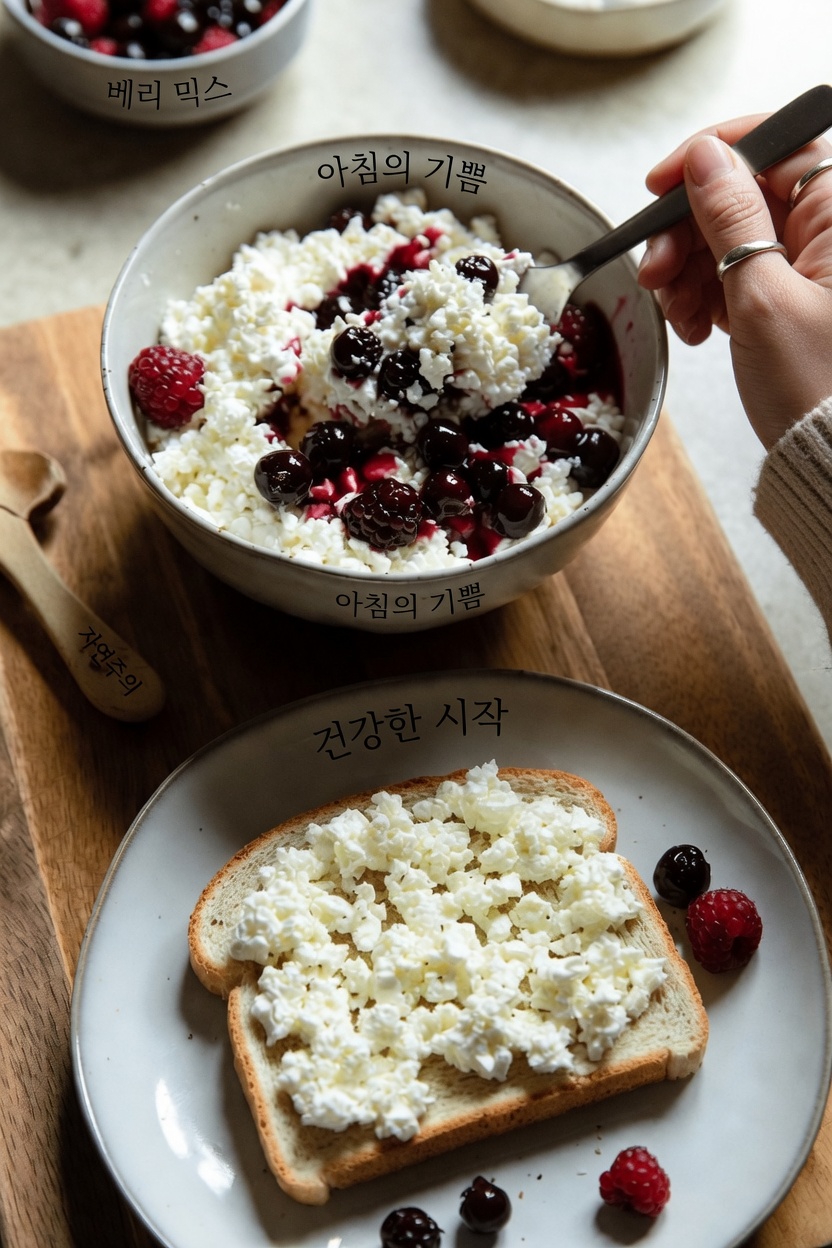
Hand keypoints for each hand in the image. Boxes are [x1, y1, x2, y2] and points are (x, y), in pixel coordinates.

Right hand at [637, 116, 831, 448]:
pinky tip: (699, 326)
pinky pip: (738, 276)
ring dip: (691, 270)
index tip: (659, 186)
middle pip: (742, 194)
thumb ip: (730, 217)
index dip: (709, 157)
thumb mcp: (761, 296)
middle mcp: (830, 231)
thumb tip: (706, 156)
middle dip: (688, 230)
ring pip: (731, 237)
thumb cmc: (818, 388)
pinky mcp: (794, 298)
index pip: (773, 143)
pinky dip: (708, 296)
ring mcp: (811, 266)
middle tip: (656, 274)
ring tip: (681, 315)